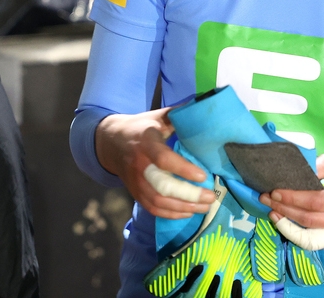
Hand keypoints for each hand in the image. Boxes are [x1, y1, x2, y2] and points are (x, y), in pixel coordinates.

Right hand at [95, 107, 215, 218]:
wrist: (112, 142)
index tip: (203, 176)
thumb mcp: (158, 116)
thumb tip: (204, 109)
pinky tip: (189, 212)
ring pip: (159, 201)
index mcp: (146, 142)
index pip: (163, 159)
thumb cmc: (141, 127)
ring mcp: (135, 182)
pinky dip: (172, 214)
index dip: (183, 169)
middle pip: (162, 187)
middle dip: (188, 195)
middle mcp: (139, 165)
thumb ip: (179, 115)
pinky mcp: (135, 193)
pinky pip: (153, 208)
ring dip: (184, 207)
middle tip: (211, 196)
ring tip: (206, 206)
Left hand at [259, 154, 323, 247]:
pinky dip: (296, 233)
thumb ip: (317, 166)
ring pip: (309, 237)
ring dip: (286, 225)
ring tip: (271, 212)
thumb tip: (293, 169)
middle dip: (284, 210)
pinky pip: (313, 243)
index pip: (316, 202)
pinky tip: (283, 222)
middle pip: (309, 220)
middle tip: (265, 198)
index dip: (293, 198)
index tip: (274, 191)